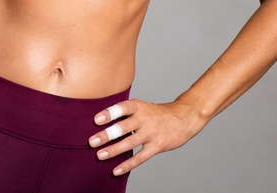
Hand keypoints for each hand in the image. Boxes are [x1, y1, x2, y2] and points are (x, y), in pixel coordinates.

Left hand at [87, 98, 205, 175]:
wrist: (184, 118)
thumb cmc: (157, 113)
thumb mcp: (142, 106)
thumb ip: (124, 111)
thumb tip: (100, 118)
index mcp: (138, 107)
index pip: (122, 108)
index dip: (109, 113)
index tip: (96, 119)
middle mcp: (144, 119)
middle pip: (123, 127)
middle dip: (107, 135)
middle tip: (92, 141)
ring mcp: (151, 133)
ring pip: (130, 143)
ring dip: (114, 150)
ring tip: (100, 155)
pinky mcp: (157, 146)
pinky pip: (140, 157)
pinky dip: (127, 164)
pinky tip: (116, 170)